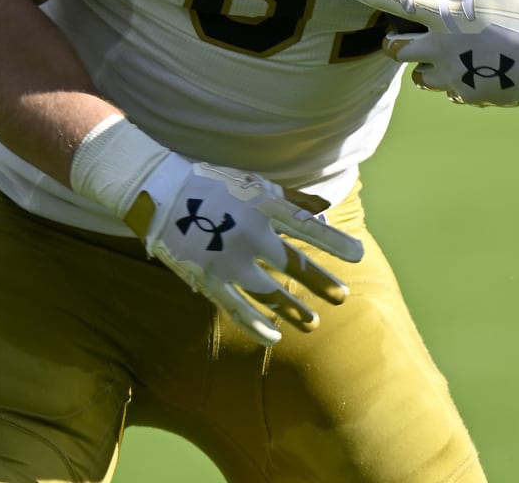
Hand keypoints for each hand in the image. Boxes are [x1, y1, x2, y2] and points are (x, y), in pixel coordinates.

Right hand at [127, 155, 363, 345]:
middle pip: (292, 264)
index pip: (306, 225)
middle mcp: (249, 233)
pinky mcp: (208, 277)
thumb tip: (326, 206)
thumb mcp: (254, 184)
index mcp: (262, 205)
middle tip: (342, 296)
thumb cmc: (214, 185)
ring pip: (268, 292)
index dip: (333, 241)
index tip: (357, 256)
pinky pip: (237, 308)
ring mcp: (228, 258)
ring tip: (313, 323)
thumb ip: (291, 198)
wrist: (161, 193)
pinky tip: (274, 335)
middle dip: (319, 282)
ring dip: (292, 309)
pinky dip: (257, 325)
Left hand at [348, 0, 518, 105]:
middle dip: (393, 43)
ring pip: (420, 77)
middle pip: (396, 51)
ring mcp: (453, 76)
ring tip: (435, 58)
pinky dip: (455, 83)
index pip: (398, 3)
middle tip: (398, 37)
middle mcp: (440, 50)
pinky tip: (468, 74)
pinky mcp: (470, 96)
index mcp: (444, 19)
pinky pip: (451, 92)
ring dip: (422, 67)